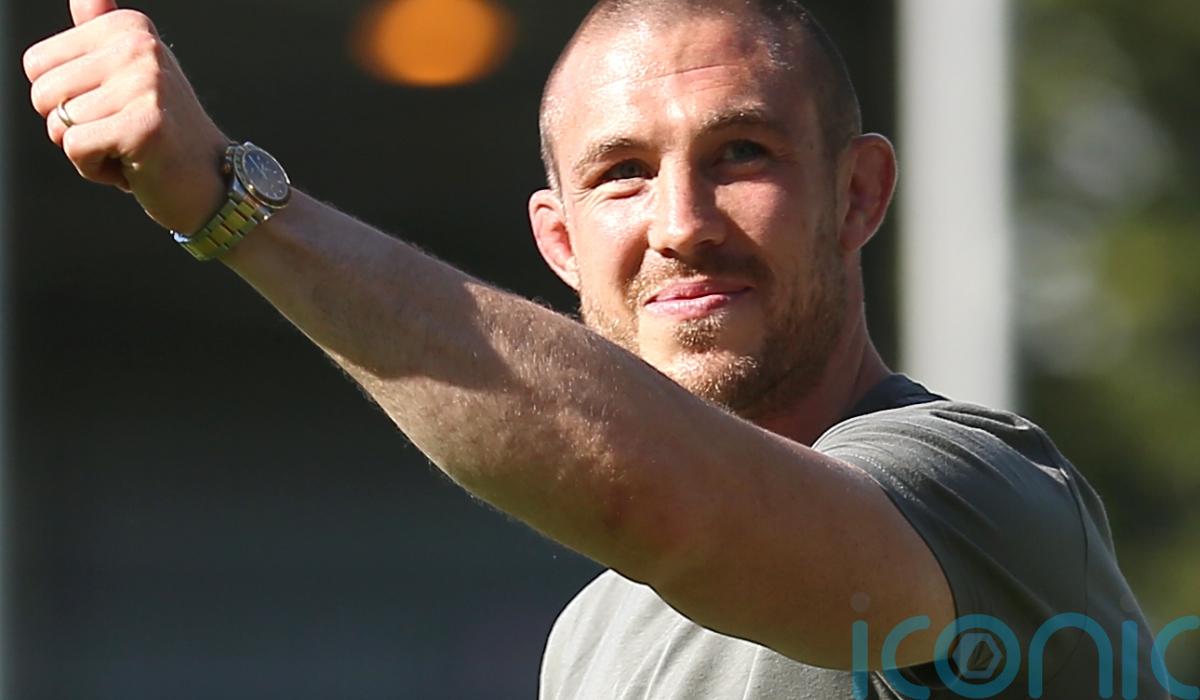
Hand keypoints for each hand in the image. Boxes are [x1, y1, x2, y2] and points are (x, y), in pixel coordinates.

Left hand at [24, 0, 231, 233]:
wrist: (211, 182)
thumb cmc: (163, 132)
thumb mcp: (131, 74)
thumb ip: (101, 32)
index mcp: (129, 28)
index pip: (37, 65)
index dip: (64, 99)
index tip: (111, 110)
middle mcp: (139, 47)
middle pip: (43, 93)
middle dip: (70, 127)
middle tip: (118, 134)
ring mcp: (145, 85)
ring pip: (59, 124)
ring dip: (87, 152)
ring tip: (129, 150)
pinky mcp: (145, 125)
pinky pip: (76, 148)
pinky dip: (96, 170)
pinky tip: (132, 168)